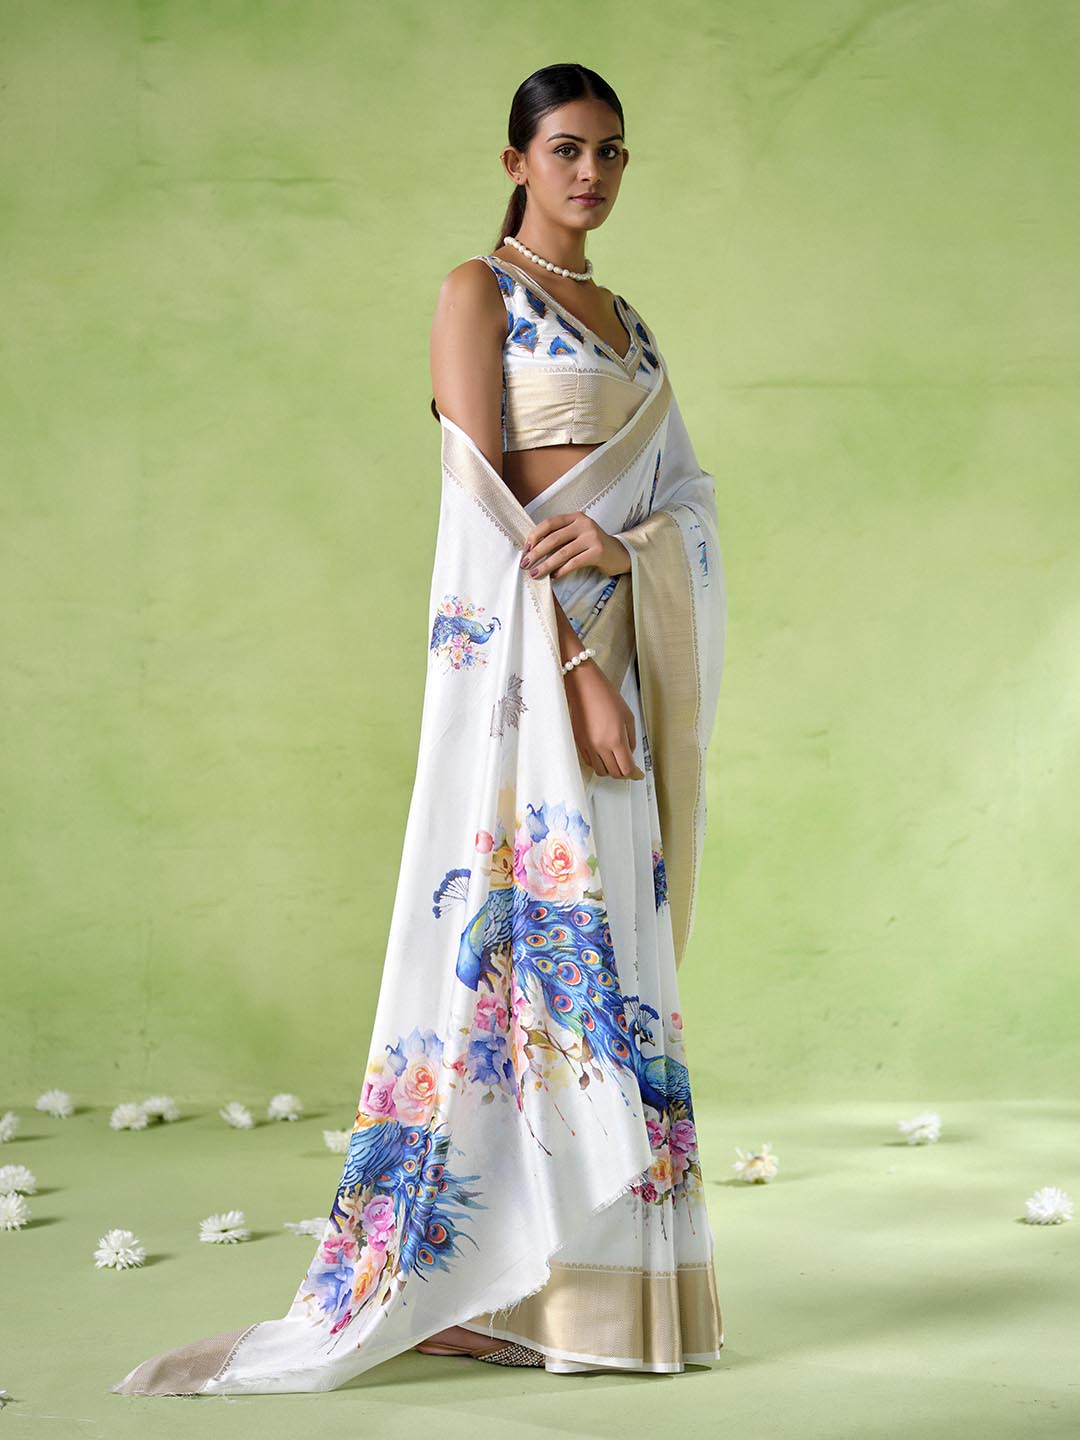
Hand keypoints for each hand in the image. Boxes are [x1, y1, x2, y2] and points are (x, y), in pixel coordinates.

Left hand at [520, 512, 630, 580]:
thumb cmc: (593, 546)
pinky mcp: (598, 552)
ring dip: (546, 565)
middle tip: (525, 564)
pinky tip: (554, 577)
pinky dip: (561, 571)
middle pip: (553, 538)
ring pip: (562, 552)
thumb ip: (560, 538)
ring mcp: (592, 537)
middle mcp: (584, 524)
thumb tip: (533, 550)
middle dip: (536, 552)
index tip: (525, 549)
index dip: (535, 535)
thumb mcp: (577, 536)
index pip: (550, 523)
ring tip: (535, 574)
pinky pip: (574, 563)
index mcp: (575, 517)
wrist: (620, 554)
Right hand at [563, 660, 644, 780]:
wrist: (583, 686)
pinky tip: (603, 756)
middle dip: (624, 773)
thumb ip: (631, 739)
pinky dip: (598, 763)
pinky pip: (589, 762)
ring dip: (610, 769)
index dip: (635, 774)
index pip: (626, 768)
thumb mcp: (628, 716)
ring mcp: (587, 746)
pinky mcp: (578, 743)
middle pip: (614, 773)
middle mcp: (600, 746)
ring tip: (615, 761)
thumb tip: (629, 753)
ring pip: (601, 771)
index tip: (638, 774)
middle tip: (629, 768)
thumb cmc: (605, 696)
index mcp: (616, 739)